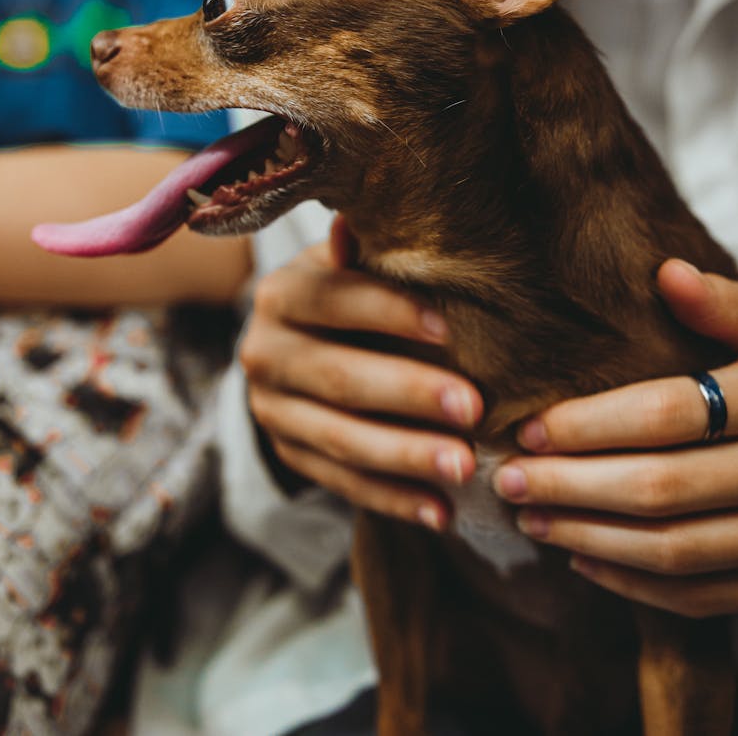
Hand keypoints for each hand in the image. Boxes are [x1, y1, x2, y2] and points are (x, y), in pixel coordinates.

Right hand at [241, 215, 483, 528]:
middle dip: (408, 394)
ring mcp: (272, 411)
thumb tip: (352, 227)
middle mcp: (264, 352)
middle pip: (339, 376)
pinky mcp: (289, 454)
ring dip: (406, 456)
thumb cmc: (348, 292)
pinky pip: (342, 483)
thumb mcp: (348, 264)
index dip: (388, 312)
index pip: (333, 300)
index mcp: (281, 295)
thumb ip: (361, 252)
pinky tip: (440, 510)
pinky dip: (393, 498)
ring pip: (340, 438)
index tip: (448, 329)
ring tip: (465, 467)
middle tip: (472, 408)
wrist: (295, 346)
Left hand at [493, 259, 737, 616]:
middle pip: (662, 486)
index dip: (592, 423)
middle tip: (508, 479)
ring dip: (591, 537)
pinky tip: (582, 558)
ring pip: (675, 549)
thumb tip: (667, 274)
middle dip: (572, 485)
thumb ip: (726, 307)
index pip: (668, 413)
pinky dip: (635, 585)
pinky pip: (700, 595)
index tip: (528, 427)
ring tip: (529, 519)